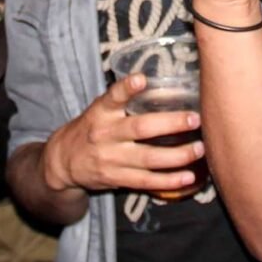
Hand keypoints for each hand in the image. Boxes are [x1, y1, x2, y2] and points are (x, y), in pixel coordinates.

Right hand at [44, 75, 203, 192]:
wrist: (62, 162)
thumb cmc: (90, 129)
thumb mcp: (99, 110)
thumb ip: (123, 100)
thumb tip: (160, 83)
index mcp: (101, 112)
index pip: (112, 97)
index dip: (126, 88)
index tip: (141, 80)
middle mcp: (105, 134)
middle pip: (139, 128)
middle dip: (170, 124)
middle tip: (195, 119)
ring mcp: (111, 158)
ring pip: (148, 158)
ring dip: (177, 155)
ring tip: (199, 149)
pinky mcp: (116, 178)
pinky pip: (146, 181)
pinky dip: (168, 180)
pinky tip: (188, 177)